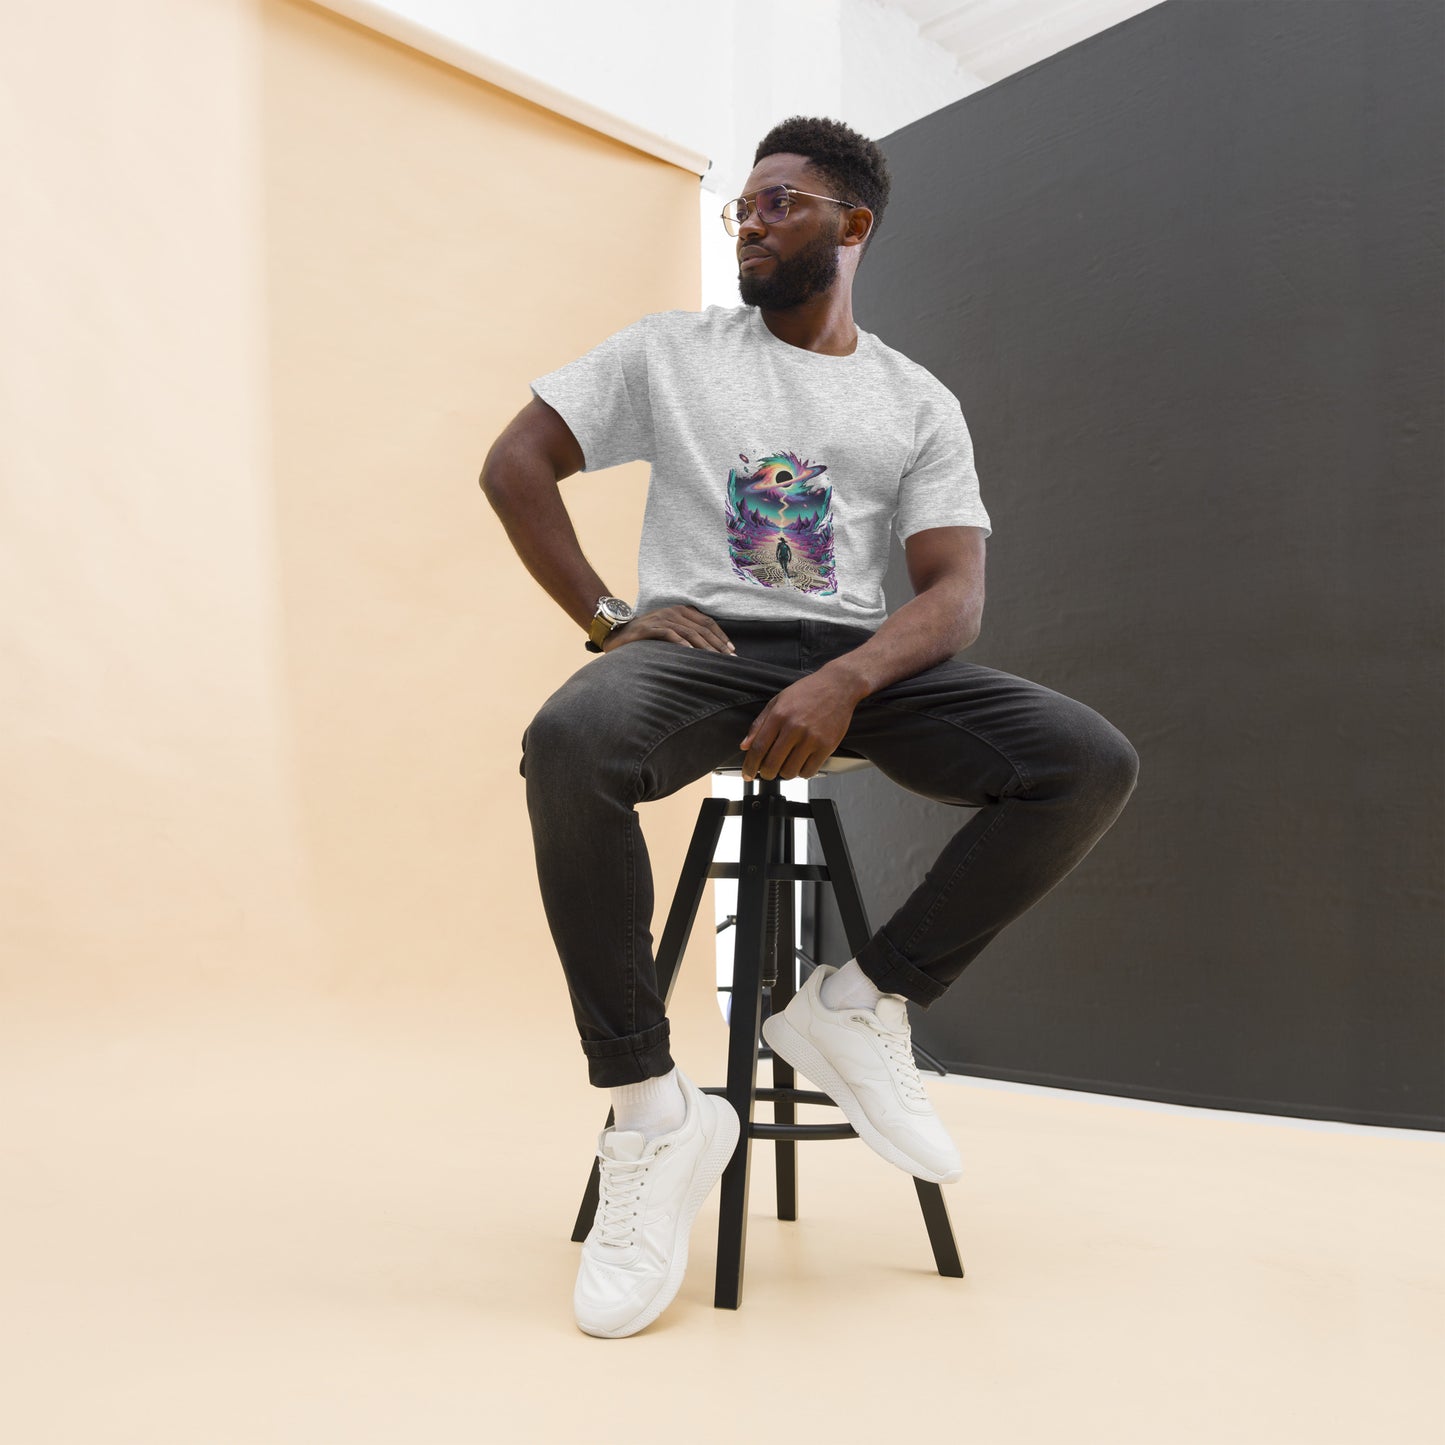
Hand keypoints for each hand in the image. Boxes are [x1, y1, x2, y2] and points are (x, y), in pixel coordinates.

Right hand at [602, 605, 734, 654]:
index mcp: (680, 610)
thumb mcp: (669, 630)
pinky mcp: (649, 628)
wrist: (617, 632)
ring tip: (715, 659)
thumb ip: (686, 633)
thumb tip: (710, 649)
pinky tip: (691, 653)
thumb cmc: (646, 636)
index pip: (707, 622)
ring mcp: (661, 619)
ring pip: (689, 632)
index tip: (731, 650)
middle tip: (728, 659)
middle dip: (717, 644)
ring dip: (704, 647)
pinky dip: (682, 644)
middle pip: (701, 628)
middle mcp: (673, 612)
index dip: (721, 636)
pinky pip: (669, 634)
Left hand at [739, 671, 860, 780]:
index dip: (750, 766)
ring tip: (786, 764)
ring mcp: (812, 738)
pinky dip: (802, 772)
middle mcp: (794, 728)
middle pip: (772, 764)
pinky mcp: (826, 746)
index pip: (758, 748)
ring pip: (790, 771)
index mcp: (779, 715)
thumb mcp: (778, 701)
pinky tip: (801, 763)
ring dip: (785, 773)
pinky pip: (809, 771)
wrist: (838, 686)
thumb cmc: (808, 691)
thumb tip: (745, 746)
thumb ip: (759, 724)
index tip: (748, 774)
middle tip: (767, 772)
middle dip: (766, 773)